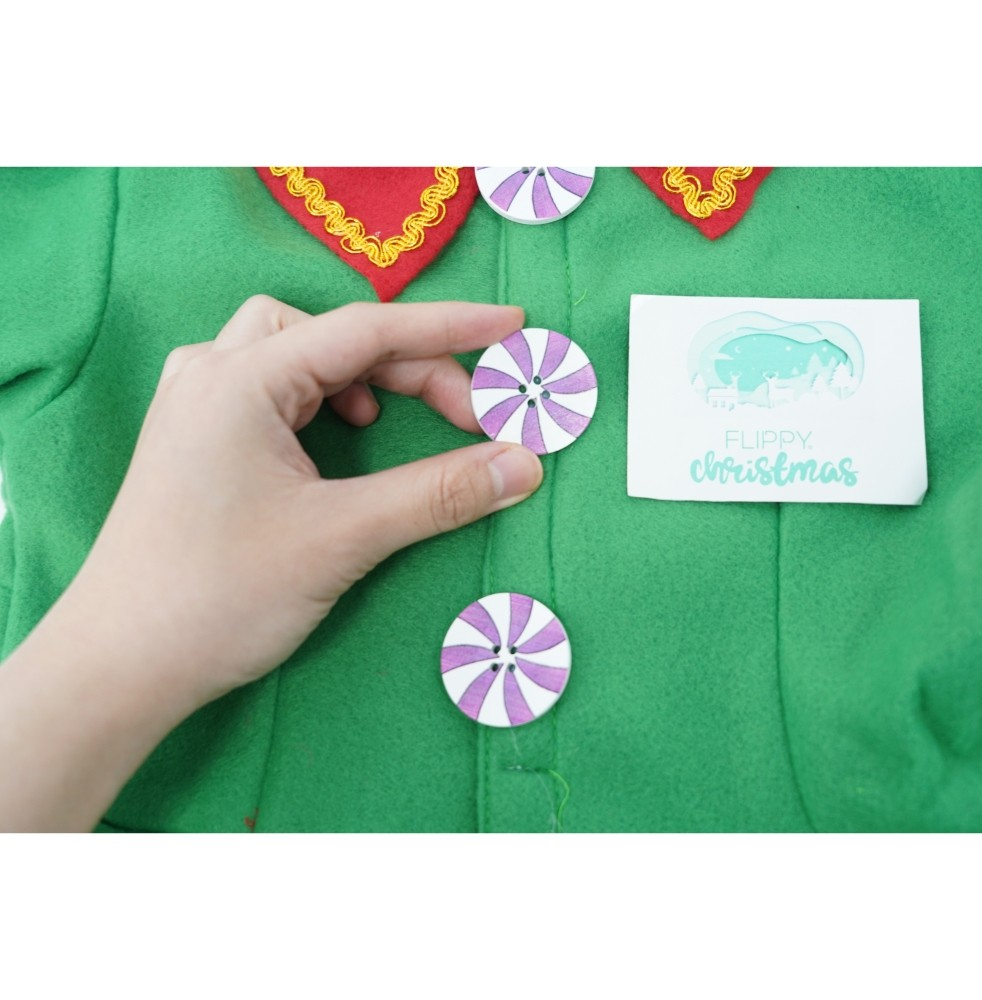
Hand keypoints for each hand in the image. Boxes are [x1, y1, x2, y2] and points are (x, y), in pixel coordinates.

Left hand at [0, 297, 541, 829]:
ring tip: (390, 421)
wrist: (122, 666)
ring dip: (361, 376)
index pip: (365, 329)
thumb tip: (522, 464)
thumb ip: (438, 493)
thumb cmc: (219, 596)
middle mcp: (212, 373)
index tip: (511, 327)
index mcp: (240, 379)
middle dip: (410, 369)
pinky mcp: (197, 437)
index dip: (449, 327)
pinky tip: (340, 436)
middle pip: (334, 337)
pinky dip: (323, 399)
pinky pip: (272, 386)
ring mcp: (197, 403)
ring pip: (299, 352)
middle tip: (469, 420)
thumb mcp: (341, 538)